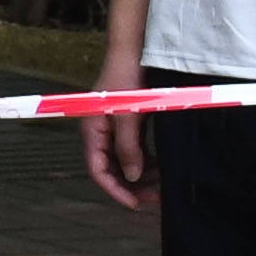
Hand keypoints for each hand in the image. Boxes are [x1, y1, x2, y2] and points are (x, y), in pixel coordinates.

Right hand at [85, 45, 155, 207]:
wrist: (133, 51)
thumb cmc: (125, 80)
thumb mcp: (128, 116)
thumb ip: (128, 147)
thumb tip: (134, 177)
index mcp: (92, 133)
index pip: (98, 172)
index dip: (116, 191)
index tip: (136, 204)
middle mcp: (101, 134)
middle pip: (112, 170)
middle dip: (132, 186)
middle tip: (156, 198)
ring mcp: (115, 129)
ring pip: (126, 161)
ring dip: (142, 175)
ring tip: (163, 185)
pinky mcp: (129, 123)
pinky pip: (136, 149)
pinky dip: (147, 160)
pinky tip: (163, 167)